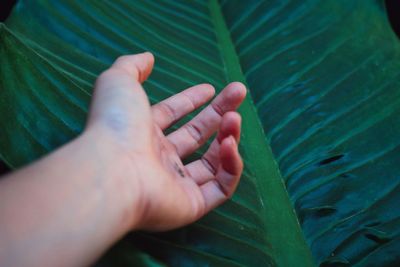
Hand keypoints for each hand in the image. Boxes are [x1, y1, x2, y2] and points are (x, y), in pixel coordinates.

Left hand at [86, 52, 245, 230]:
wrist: (113, 170)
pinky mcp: (191, 205)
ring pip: (212, 163)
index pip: (172, 115)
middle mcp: (159, 159)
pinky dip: (231, 167)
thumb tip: (149, 58)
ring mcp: (176, 183)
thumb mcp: (119, 82)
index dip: (192, 100)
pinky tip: (230, 145)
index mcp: (142, 133)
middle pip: (197, 135)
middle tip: (239, 92)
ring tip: (234, 118)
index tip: (212, 88)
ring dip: (228, 137)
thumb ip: (132, 66)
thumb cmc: (115, 125)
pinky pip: (220, 188)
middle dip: (219, 112)